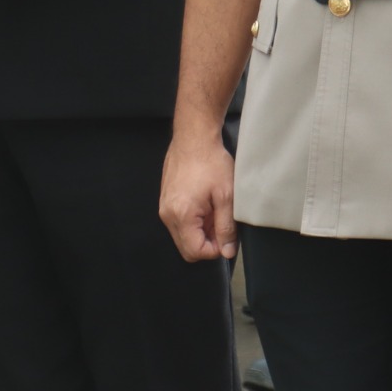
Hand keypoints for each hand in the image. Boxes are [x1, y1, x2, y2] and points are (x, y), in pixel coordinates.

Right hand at [161, 133, 239, 261]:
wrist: (194, 138)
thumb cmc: (211, 162)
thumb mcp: (226, 196)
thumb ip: (226, 227)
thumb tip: (226, 251)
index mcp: (181, 216)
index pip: (195, 252)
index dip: (215, 250)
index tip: (227, 237)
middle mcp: (167, 215)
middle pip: (186, 248)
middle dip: (207, 242)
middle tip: (222, 224)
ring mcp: (164, 208)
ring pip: (183, 236)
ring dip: (201, 231)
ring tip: (214, 210)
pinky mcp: (165, 201)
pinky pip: (179, 223)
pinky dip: (193, 221)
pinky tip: (206, 204)